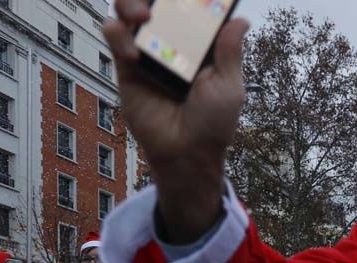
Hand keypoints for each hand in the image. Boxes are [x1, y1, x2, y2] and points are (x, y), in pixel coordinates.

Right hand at [103, 1, 247, 241]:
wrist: (186, 153)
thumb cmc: (212, 123)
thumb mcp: (229, 86)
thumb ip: (229, 51)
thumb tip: (241, 19)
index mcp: (199, 46)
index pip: (190, 10)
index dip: (187, 0)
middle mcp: (172, 45)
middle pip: (156, 5)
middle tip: (157, 2)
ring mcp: (148, 53)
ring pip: (130, 13)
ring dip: (130, 4)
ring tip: (140, 16)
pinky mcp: (127, 67)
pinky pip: (115, 37)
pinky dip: (118, 34)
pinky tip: (133, 52)